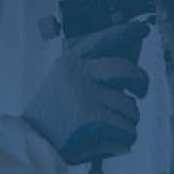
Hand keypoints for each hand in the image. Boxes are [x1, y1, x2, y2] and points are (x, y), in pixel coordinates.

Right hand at [22, 21, 150, 164]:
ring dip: (125, 121)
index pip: (103, 40)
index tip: (143, 29)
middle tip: (141, 91)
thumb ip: (89, 73)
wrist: (30, 144)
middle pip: (127, 70)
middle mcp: (79, 74)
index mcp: (69, 63)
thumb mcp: (61, 83)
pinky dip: (122, 141)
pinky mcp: (95, 120)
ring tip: (106, 130)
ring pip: (131, 107)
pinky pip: (128, 130)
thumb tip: (128, 70)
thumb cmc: (49, 118)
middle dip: (141, 81)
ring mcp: (88, 96)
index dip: (125, 32)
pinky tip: (107, 144)